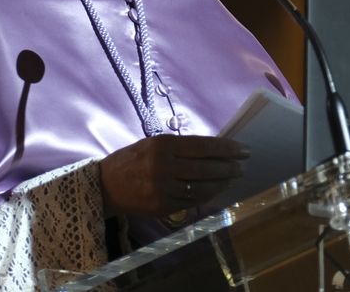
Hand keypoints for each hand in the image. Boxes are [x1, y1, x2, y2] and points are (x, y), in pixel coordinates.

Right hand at [98, 135, 249, 217]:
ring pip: (202, 187)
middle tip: (242, 166)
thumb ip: (181, 147)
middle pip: (206, 168)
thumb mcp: (153, 143)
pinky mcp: (162, 206)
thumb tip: (214, 150)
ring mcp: (163, 189)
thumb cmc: (133, 159)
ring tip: (232, 178)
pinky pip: (192, 201)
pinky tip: (216, 190)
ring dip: (222, 183)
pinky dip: (208, 195)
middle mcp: (163, 166)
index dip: (227, 149)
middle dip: (229, 167)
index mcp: (162, 145)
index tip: (243, 150)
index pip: (203, 146)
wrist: (106, 185)